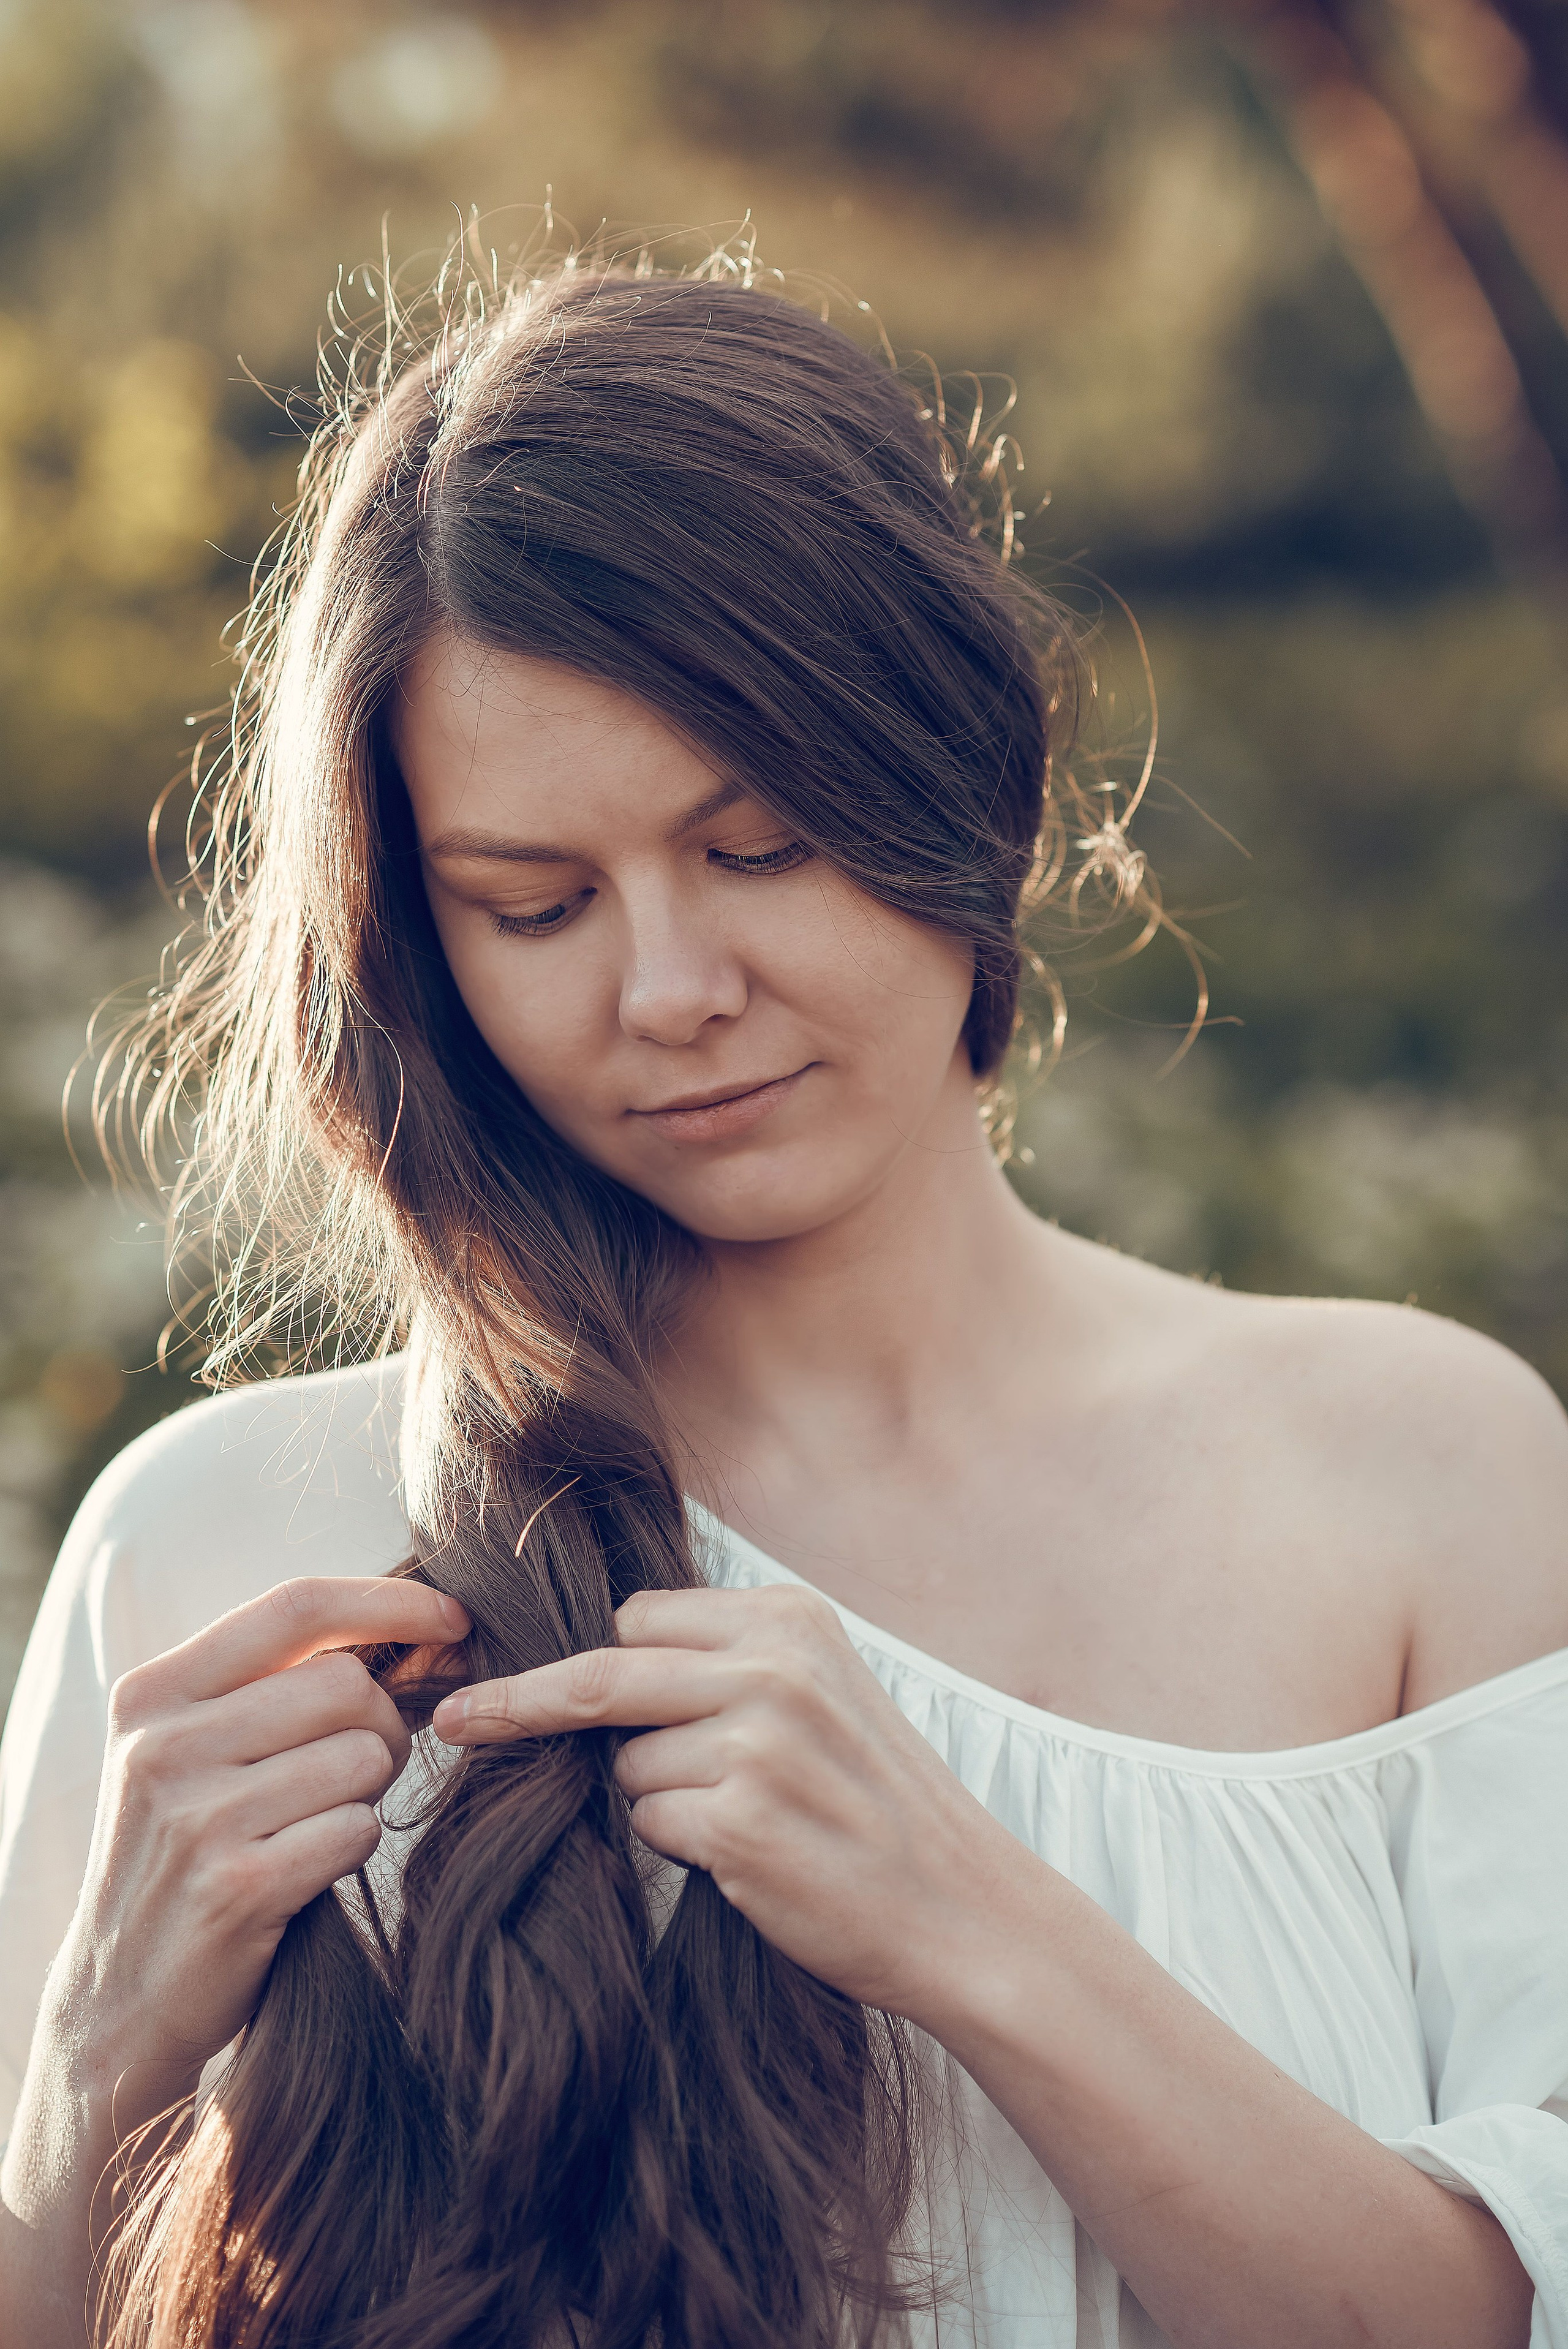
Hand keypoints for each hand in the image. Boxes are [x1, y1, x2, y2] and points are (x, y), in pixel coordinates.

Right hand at [51, 1575, 468, 2099]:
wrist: (118, 1997)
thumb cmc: (188, 1849)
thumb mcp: (197, 1748)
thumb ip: (283, 1682)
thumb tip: (428, 1629)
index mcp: (154, 1692)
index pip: (296, 1606)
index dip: (389, 1604)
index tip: (453, 1618)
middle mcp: (164, 1745)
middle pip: (344, 1683)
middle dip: (381, 1721)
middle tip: (359, 1766)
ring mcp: (197, 1818)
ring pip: (360, 1757)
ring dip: (368, 1790)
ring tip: (319, 1819)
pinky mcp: (236, 1888)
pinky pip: (355, 1829)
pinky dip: (353, 1843)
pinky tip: (309, 1866)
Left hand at [432, 1581, 1019, 2019]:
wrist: (959, 1908)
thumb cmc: (877, 1805)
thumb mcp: (821, 1694)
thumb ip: (725, 1667)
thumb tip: (594, 1672)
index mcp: (791, 1619)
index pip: (641, 1620)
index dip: (591, 1661)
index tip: (506, 1680)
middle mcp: (774, 1668)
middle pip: (602, 1674)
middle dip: (519, 1701)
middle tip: (455, 1718)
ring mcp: (757, 1744)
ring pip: (627, 1764)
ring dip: (655, 1798)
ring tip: (746, 1819)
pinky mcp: (740, 1823)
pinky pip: (650, 1826)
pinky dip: (678, 1846)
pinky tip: (747, 1858)